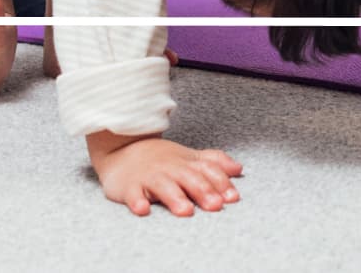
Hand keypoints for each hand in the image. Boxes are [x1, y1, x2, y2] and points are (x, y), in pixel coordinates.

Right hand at [87, 134, 242, 217]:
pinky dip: (137, 201)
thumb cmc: (161, 159)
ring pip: (164, 186)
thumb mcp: (189, 157)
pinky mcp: (129, 186)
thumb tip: (239, 169)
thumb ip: (214, 162)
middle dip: (203, 191)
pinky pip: (133, 194)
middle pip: (189, 178)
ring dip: (175, 198)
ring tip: (185, 211)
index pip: (208, 170)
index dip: (221, 182)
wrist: (122, 149)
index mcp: (187, 162)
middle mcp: (170, 168)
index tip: (232, 197)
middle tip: (215, 206)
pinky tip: (143, 209)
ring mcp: (149, 177)